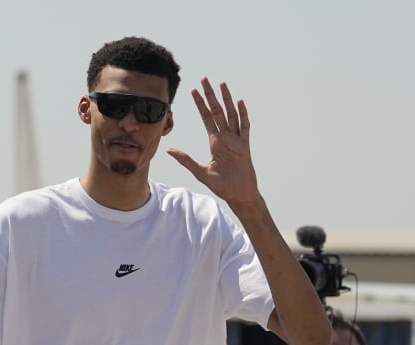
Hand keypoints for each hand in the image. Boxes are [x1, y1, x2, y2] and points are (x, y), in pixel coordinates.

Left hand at [167, 77, 260, 212]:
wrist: (239, 196)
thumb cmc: (222, 186)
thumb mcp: (201, 172)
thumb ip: (186, 160)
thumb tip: (168, 150)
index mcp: (214, 142)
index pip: (206, 118)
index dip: (200, 104)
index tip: (193, 90)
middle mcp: (225, 138)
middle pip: (217, 111)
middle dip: (211, 95)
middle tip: (205, 78)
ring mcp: (236, 141)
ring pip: (231, 115)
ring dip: (227, 99)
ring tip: (222, 84)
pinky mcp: (245, 147)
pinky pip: (244, 128)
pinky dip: (242, 115)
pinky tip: (239, 102)